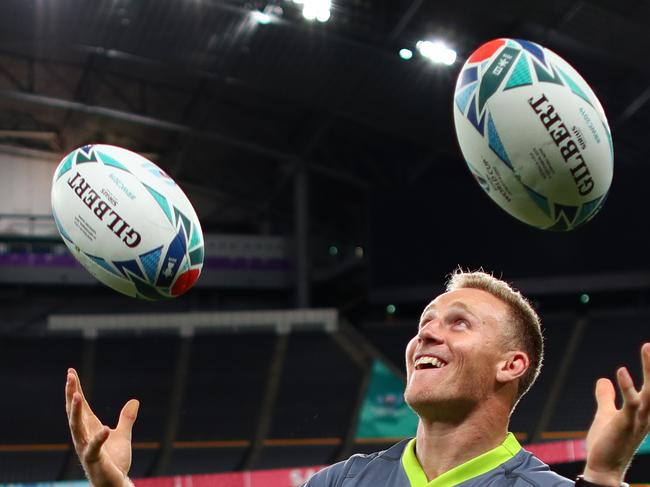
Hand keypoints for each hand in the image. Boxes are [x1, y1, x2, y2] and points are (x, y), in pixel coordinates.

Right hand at [65, 368, 138, 486]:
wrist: (114, 484)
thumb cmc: (114, 462)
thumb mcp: (123, 435)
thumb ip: (126, 419)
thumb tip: (134, 401)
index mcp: (90, 429)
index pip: (80, 406)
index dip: (75, 389)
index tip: (71, 372)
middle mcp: (84, 437)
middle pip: (74, 412)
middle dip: (71, 394)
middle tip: (70, 376)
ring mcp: (86, 448)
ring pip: (76, 428)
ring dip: (75, 412)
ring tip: (76, 395)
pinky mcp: (94, 460)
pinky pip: (94, 448)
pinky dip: (99, 438)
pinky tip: (105, 428)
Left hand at [583, 342, 649, 485]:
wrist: (603, 467)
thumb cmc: (607, 442)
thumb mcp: (606, 414)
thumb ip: (606, 397)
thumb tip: (603, 379)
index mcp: (643, 411)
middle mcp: (646, 414)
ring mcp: (638, 420)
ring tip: (648, 347)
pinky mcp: (626, 424)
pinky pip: (631, 403)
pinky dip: (627, 386)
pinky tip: (622, 371)